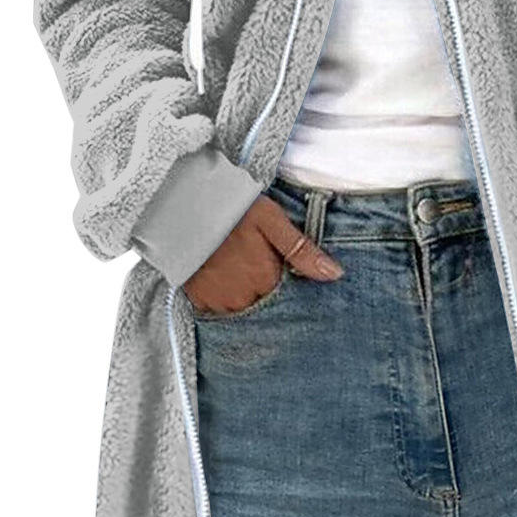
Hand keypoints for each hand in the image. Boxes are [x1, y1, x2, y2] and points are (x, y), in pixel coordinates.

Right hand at [184, 195, 343, 315]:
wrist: (182, 206)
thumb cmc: (231, 208)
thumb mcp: (272, 221)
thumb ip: (302, 251)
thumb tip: (334, 274)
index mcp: (265, 279)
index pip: (285, 295)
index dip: (281, 279)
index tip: (274, 265)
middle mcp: (243, 297)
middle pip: (262, 303)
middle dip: (262, 288)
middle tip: (252, 262)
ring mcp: (218, 301)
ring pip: (241, 308)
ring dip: (243, 295)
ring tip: (236, 268)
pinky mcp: (198, 301)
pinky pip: (217, 310)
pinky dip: (222, 297)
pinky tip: (221, 276)